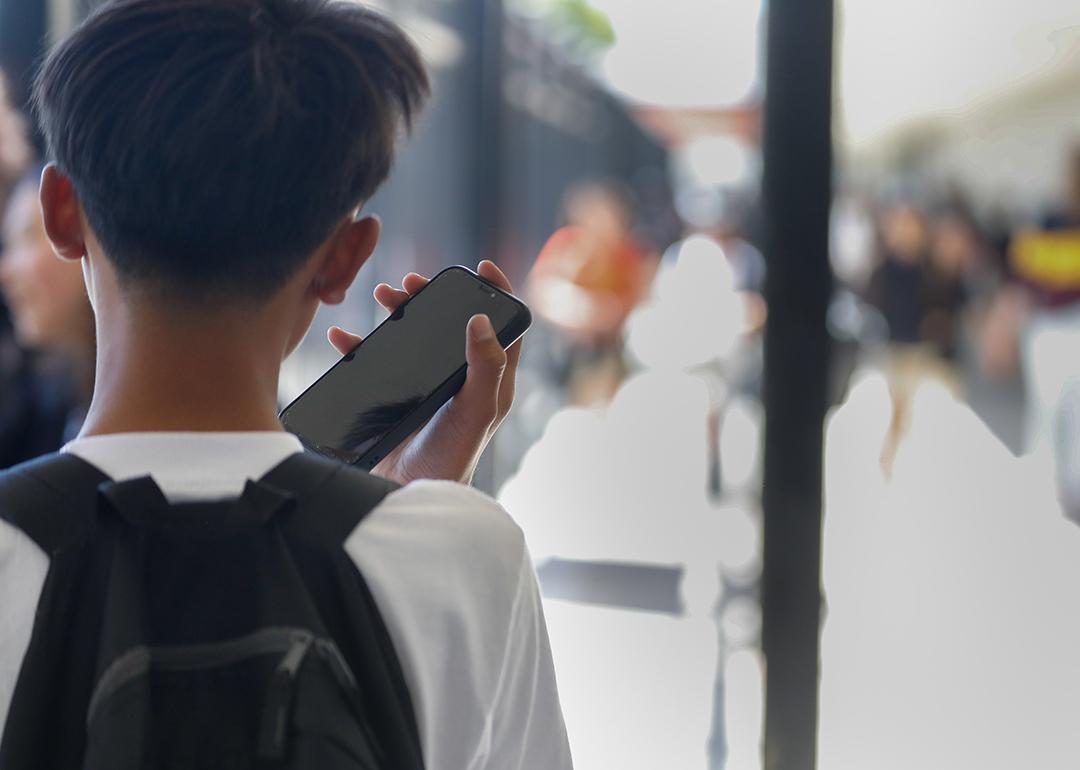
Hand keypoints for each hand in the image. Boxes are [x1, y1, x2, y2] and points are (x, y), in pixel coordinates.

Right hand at [327, 261, 522, 485]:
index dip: (496, 293)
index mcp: (489, 378)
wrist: (409, 495)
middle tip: (411, 283)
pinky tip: (342, 337)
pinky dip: (359, 345)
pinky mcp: (396, 397)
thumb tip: (480, 319)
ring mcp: (427, 386)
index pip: (502, 326)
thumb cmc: (452, 457)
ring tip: (381, 296)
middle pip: (450, 322)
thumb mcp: (476, 410)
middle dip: (432, 297)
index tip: (479, 267)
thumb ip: (486, 366)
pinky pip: (376, 363)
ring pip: (414, 336)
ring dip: (398, 312)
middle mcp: (461, 378)